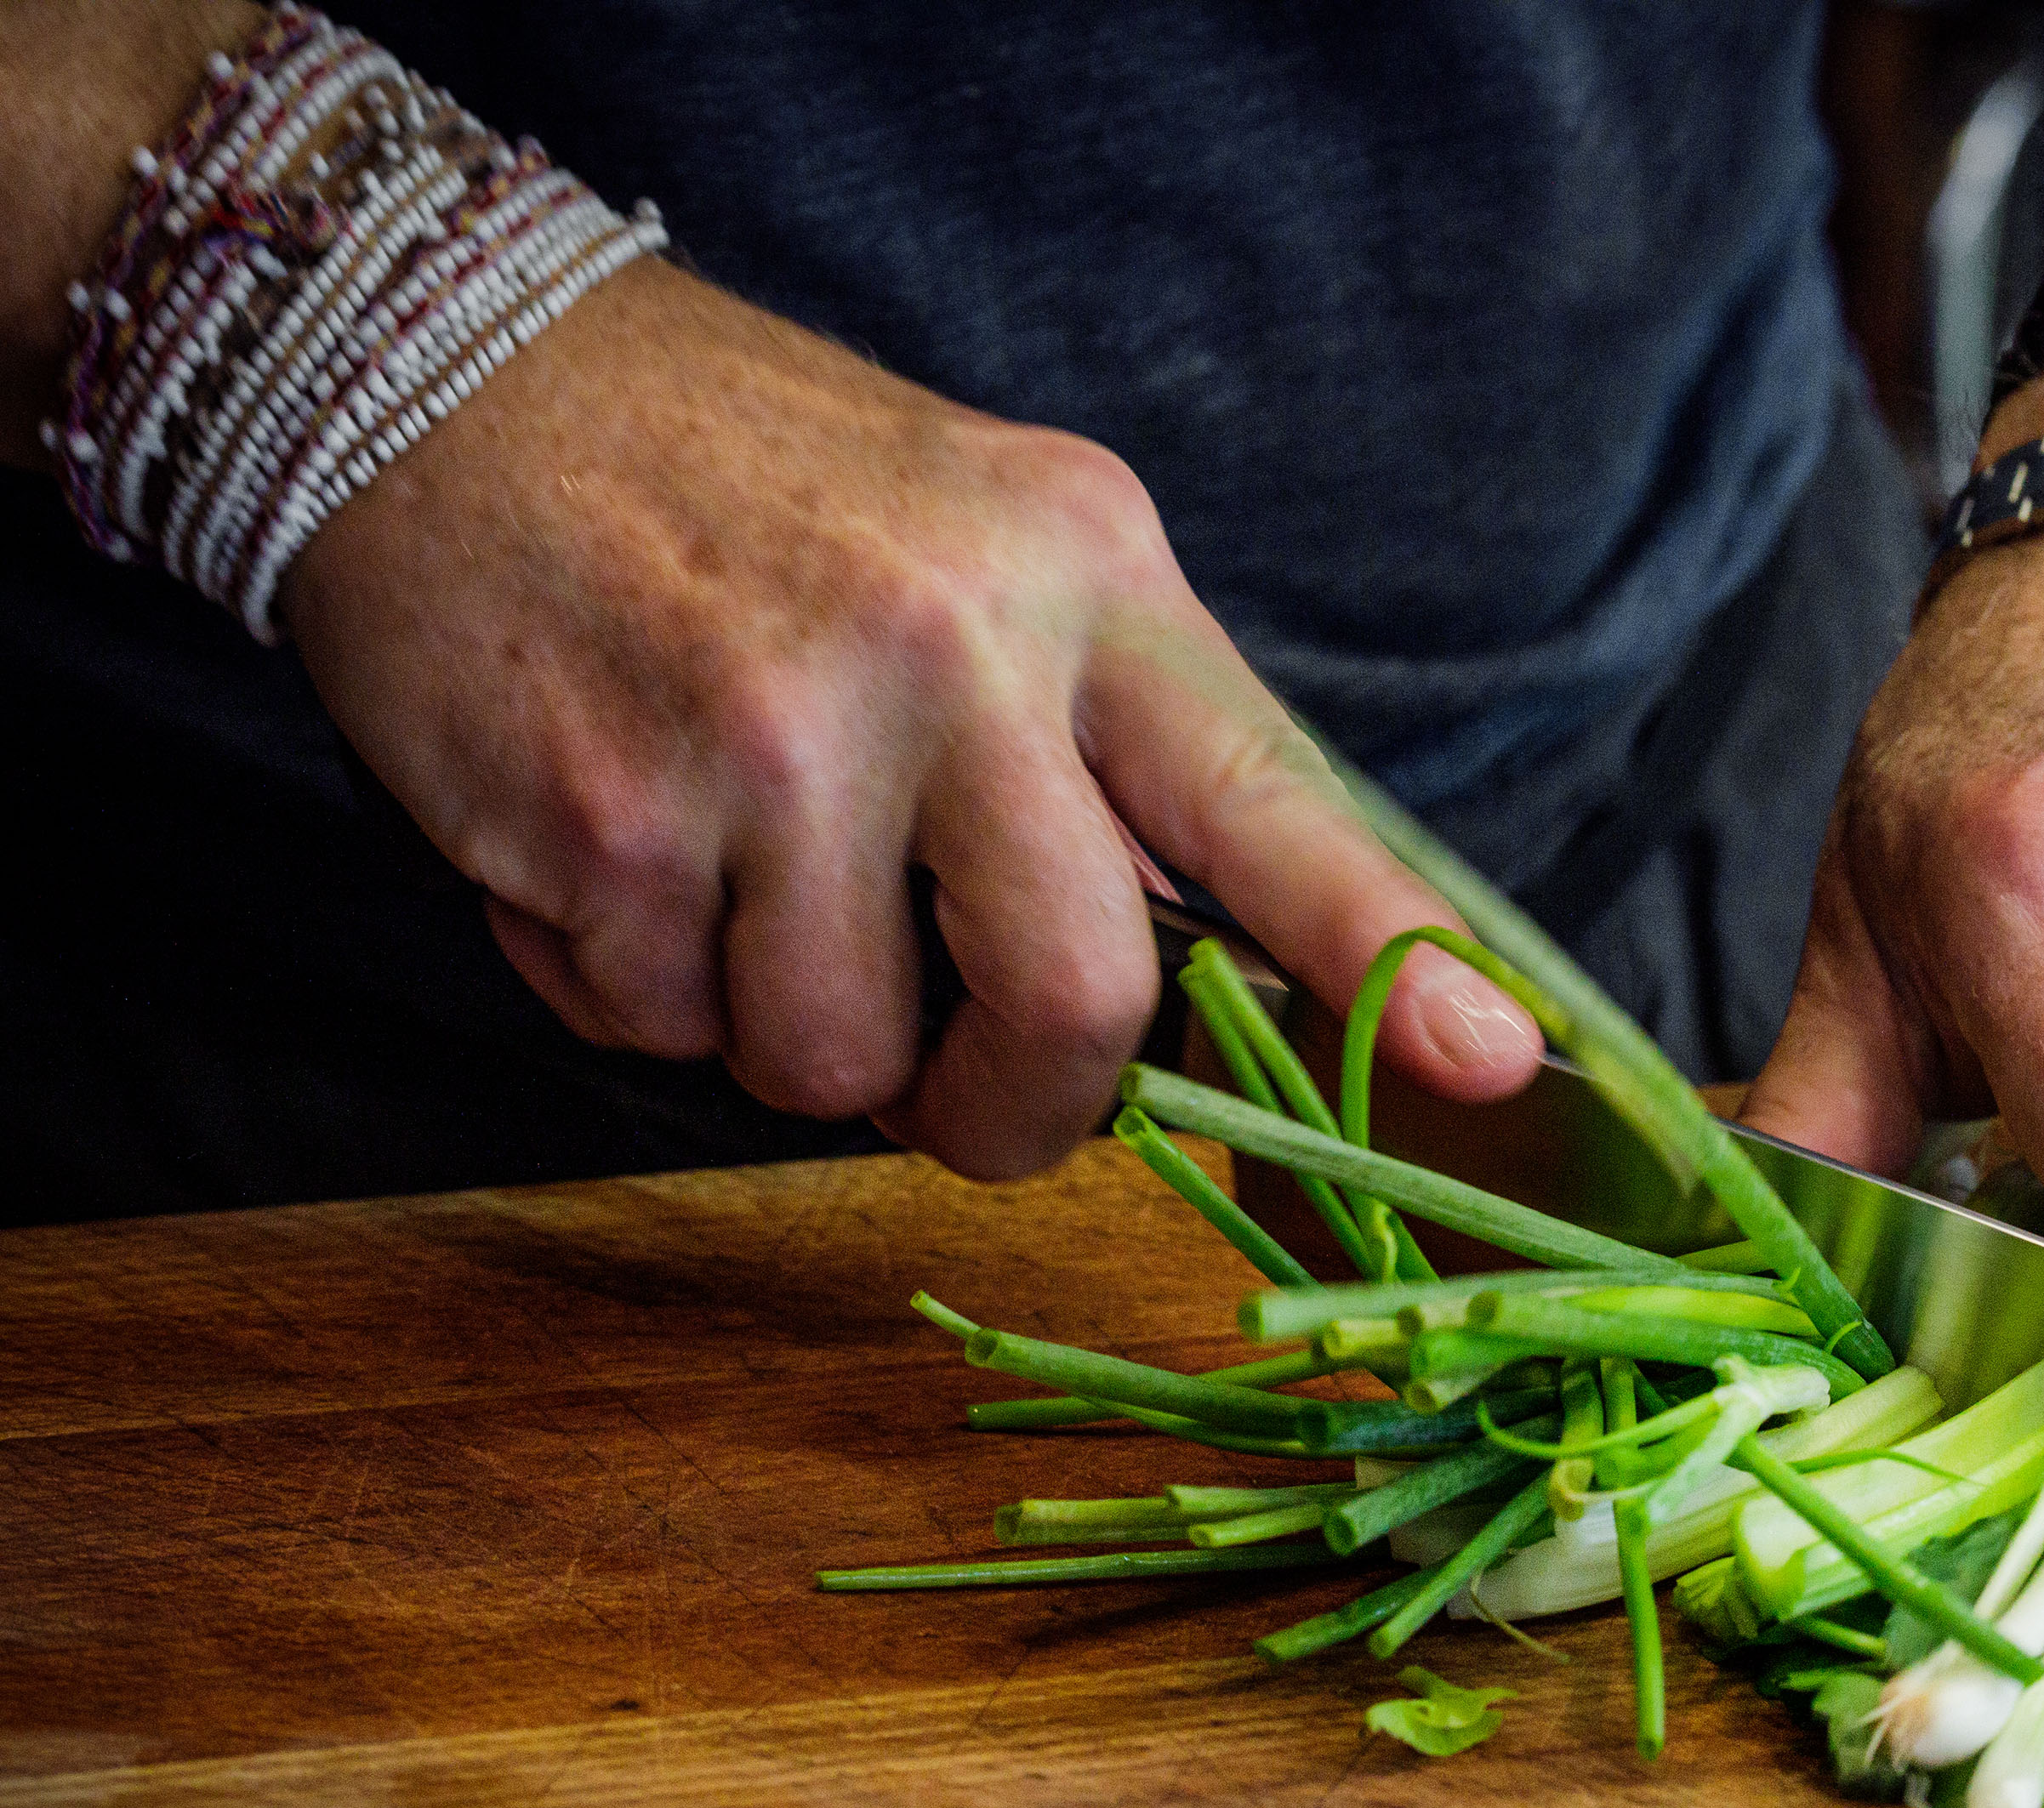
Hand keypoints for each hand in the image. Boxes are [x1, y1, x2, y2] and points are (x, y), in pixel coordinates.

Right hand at [279, 263, 1540, 1176]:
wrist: (457, 370)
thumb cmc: (760, 491)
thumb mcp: (994, 541)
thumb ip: (1113, 741)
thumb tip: (1217, 975)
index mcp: (1085, 578)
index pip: (1271, 795)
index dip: (1387, 952)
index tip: (1493, 1063)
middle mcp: (952, 650)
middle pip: (1078, 1005)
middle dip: (1022, 1109)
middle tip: (966, 1093)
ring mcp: (773, 739)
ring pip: (837, 1061)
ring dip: (792, 1034)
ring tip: (740, 878)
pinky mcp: (607, 820)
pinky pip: (662, 1032)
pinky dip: (641, 986)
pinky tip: (616, 839)